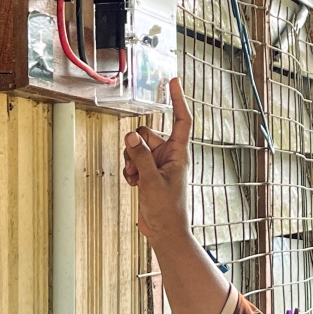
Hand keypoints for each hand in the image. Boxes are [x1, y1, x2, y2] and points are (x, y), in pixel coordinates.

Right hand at [123, 77, 191, 237]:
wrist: (165, 232)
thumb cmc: (167, 210)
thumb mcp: (151, 180)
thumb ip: (140, 155)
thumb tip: (131, 134)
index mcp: (179, 154)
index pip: (182, 120)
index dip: (178, 100)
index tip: (173, 81)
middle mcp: (170, 156)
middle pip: (148, 134)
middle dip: (137, 146)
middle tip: (137, 165)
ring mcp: (159, 165)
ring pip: (138, 148)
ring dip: (132, 160)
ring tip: (136, 177)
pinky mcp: (149, 175)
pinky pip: (134, 161)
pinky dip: (131, 170)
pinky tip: (133, 182)